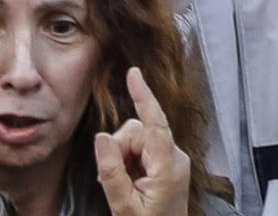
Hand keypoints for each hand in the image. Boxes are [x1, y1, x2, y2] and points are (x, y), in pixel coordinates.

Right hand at [94, 67, 191, 215]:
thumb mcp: (123, 206)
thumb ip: (112, 171)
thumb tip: (102, 136)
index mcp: (169, 168)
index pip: (155, 124)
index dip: (143, 96)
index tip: (133, 73)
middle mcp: (176, 158)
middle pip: (138, 131)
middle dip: (119, 149)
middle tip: (112, 180)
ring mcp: (173, 160)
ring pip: (137, 138)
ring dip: (122, 157)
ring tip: (121, 186)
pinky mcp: (168, 163)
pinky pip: (142, 149)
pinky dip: (129, 162)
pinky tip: (128, 183)